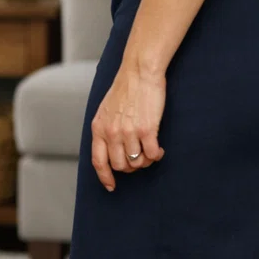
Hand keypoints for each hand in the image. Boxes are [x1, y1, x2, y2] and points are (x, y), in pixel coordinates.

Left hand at [90, 62, 164, 190]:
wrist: (139, 72)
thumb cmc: (125, 90)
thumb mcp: (106, 110)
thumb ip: (105, 129)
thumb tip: (109, 149)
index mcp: (98, 128)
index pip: (98, 161)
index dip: (105, 177)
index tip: (111, 186)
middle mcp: (111, 133)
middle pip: (121, 165)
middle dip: (131, 167)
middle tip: (140, 158)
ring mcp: (128, 132)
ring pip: (137, 162)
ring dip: (146, 161)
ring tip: (151, 151)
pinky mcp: (147, 130)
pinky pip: (152, 154)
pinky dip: (157, 155)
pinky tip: (159, 149)